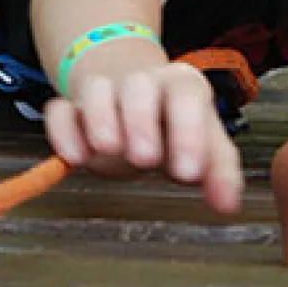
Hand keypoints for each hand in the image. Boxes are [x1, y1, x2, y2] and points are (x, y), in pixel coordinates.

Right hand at [41, 61, 243, 213]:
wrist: (133, 104)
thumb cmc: (173, 127)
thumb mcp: (204, 145)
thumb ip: (219, 173)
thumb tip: (227, 205)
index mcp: (182, 85)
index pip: (186, 96)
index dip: (188, 132)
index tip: (189, 173)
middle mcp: (143, 81)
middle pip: (140, 87)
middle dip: (141, 120)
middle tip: (145, 159)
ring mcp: (105, 91)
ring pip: (98, 90)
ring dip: (100, 118)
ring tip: (109, 149)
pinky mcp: (72, 108)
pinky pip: (60, 111)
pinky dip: (64, 131)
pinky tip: (76, 158)